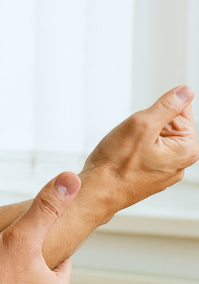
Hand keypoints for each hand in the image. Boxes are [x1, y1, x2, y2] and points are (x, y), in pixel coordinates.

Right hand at [82, 85, 197, 211]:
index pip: (180, 111)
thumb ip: (167, 106)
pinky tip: (122, 156)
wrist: (97, 191)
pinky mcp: (150, 175)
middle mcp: (180, 163)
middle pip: (167, 124)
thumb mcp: (142, 124)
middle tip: (130, 137)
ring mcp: (165, 171)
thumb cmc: (116, 164)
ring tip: (125, 148)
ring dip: (137, 136)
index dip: (155, 111)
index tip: (141, 123)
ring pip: (153, 137)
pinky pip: (144, 151)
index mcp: (187, 150)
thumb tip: (185, 91)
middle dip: (145, 124)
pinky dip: (132, 148)